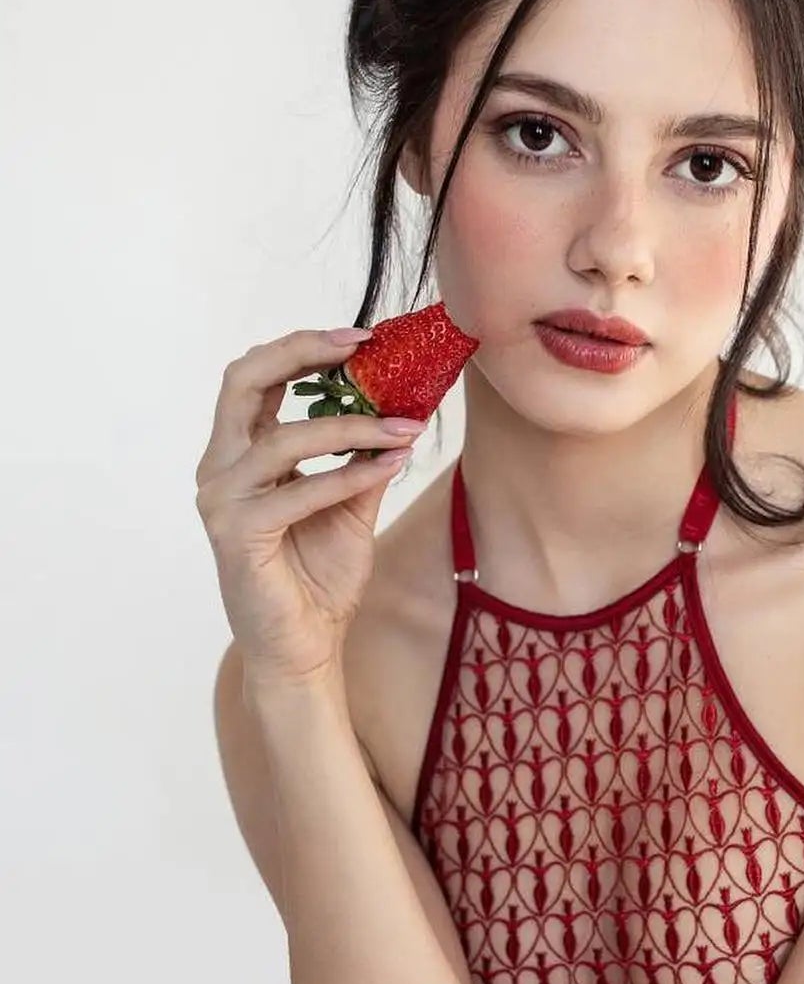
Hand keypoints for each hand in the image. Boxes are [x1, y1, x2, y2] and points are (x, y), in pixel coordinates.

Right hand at [194, 326, 424, 688]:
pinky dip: (349, 474)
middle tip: (363, 347)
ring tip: (403, 427)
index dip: (303, 347)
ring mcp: (222, 501)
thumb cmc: (318, 577)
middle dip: (303, 353)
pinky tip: (391, 466)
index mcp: (239, 454)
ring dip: (352, 427)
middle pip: (243, 381)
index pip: (256, 377)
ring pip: (282, 437)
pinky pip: (300, 490)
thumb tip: (402, 404)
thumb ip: (362, 456)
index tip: (361, 336)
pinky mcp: (237, 534)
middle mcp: (220, 469)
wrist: (304, 646)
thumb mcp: (350, 505)